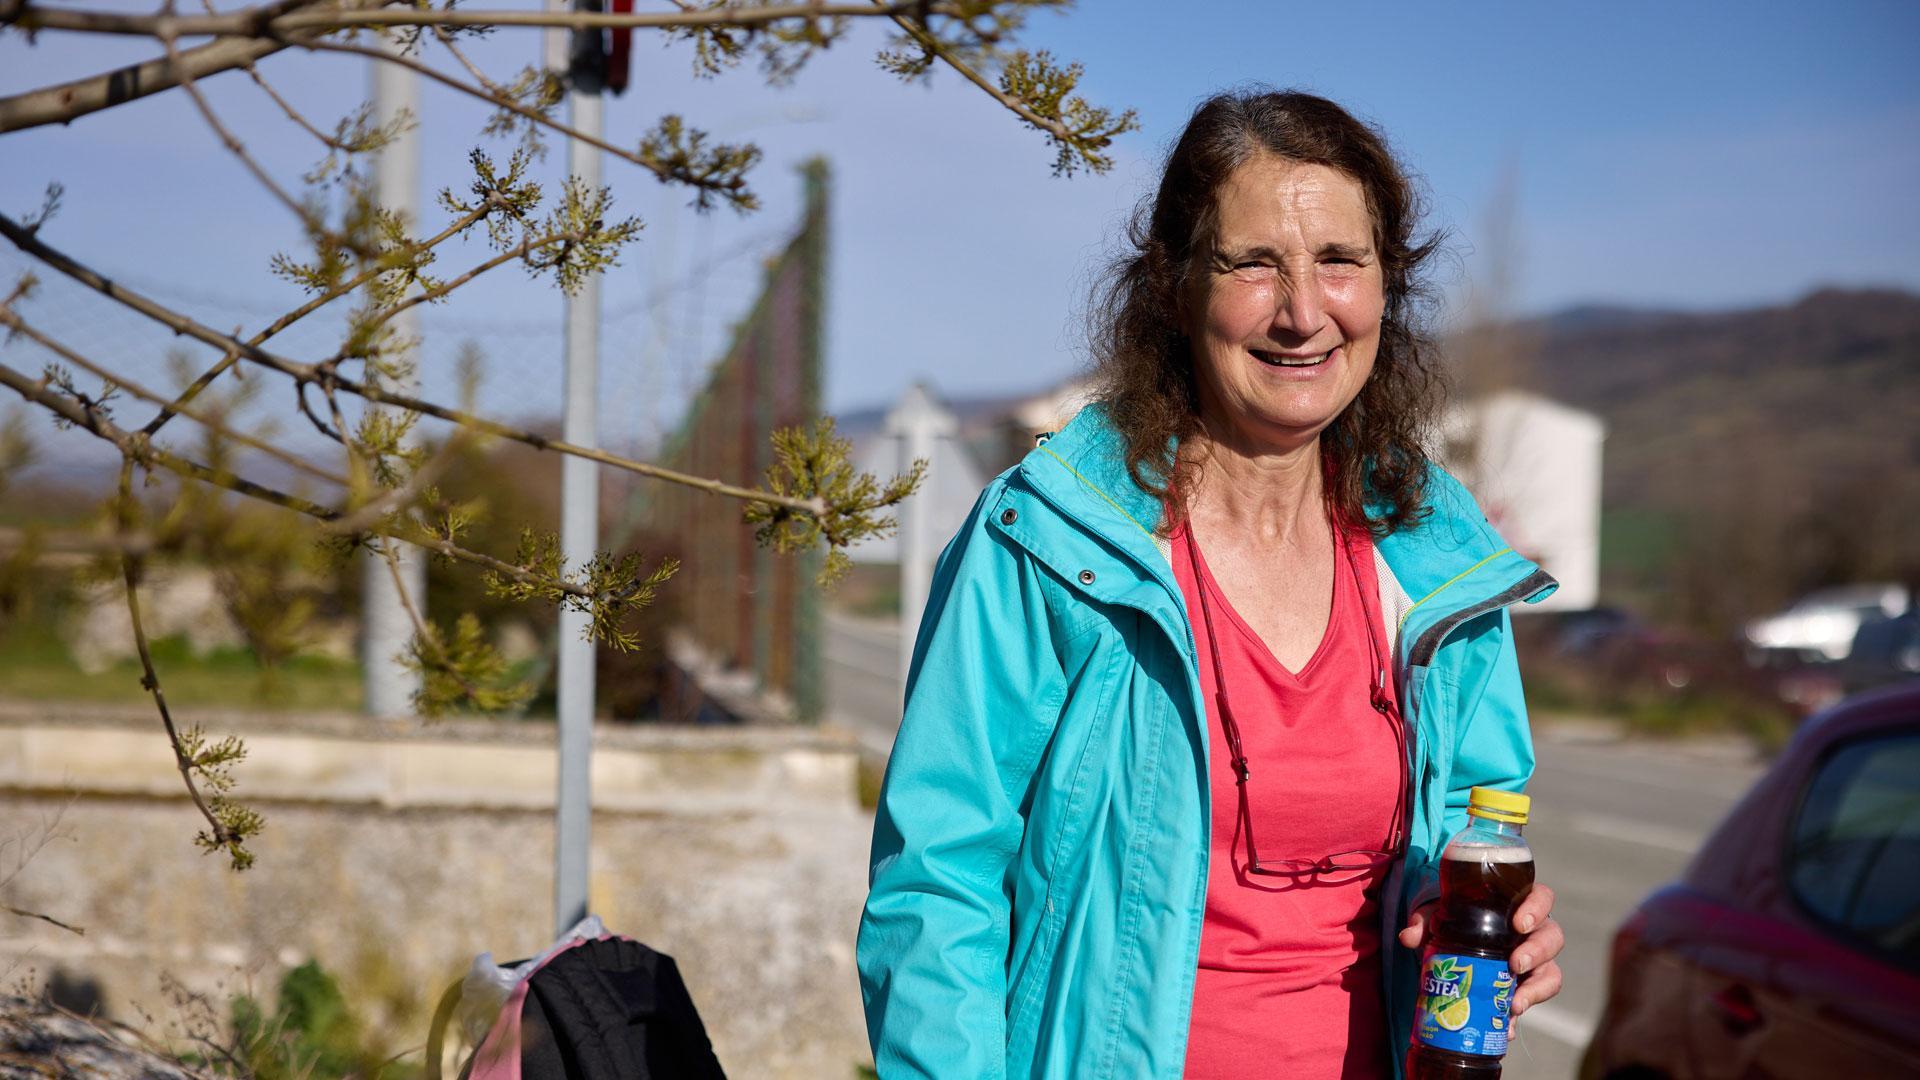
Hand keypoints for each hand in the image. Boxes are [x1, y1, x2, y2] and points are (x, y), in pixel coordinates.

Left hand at [1398, 883, 1563, 1017]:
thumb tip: (1408, 937)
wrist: (1452, 943)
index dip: (1537, 909)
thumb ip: (1423, 920)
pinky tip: (1506, 1027)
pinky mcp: (1526, 987)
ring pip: (1551, 973)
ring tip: (1514, 1003)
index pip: (1541, 898)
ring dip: (1536, 990)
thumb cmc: (1453, 919)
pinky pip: (1532, 1001)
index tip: (1520, 924)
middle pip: (1552, 938)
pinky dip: (1518, 1014)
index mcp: (1516, 904)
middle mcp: (1533, 932)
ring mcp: (1534, 961)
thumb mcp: (1437, 915)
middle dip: (1537, 952)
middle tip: (1515, 964)